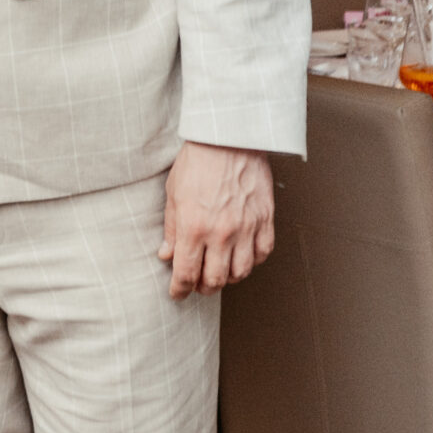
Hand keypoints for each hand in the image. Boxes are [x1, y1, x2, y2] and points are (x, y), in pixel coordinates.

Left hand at [159, 141, 274, 297]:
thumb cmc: (198, 162)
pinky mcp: (265, 220)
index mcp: (194, 227)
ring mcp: (247, 228)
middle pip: (215, 279)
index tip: (178, 293)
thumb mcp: (173, 194)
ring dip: (228, 278)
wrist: (228, 139)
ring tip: (219, 273)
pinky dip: (252, 262)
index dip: (180, 289)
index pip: (186, 273)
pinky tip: (242, 258)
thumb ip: (172, 229)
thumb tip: (167, 255)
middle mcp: (222, 233)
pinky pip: (262, 253)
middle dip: (204, 287)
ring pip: (240, 272)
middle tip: (198, 285)